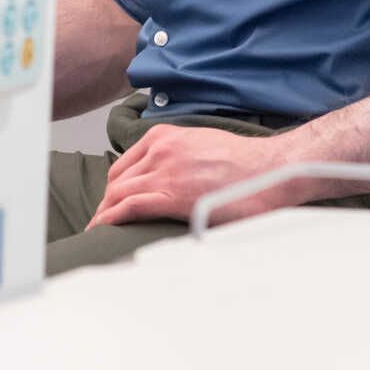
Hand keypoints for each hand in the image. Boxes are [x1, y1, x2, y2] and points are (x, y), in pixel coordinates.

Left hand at [88, 124, 305, 230]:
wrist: (272, 169)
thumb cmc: (246, 163)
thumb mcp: (203, 145)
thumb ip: (180, 157)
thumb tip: (173, 179)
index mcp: (165, 137)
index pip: (125, 164)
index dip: (114, 187)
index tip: (112, 202)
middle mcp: (159, 150)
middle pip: (118, 180)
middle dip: (106, 203)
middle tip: (101, 222)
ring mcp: (164, 171)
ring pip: (118, 193)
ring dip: (104, 214)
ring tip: (97, 232)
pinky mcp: (172, 195)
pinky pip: (129, 206)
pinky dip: (111, 219)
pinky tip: (103, 230)